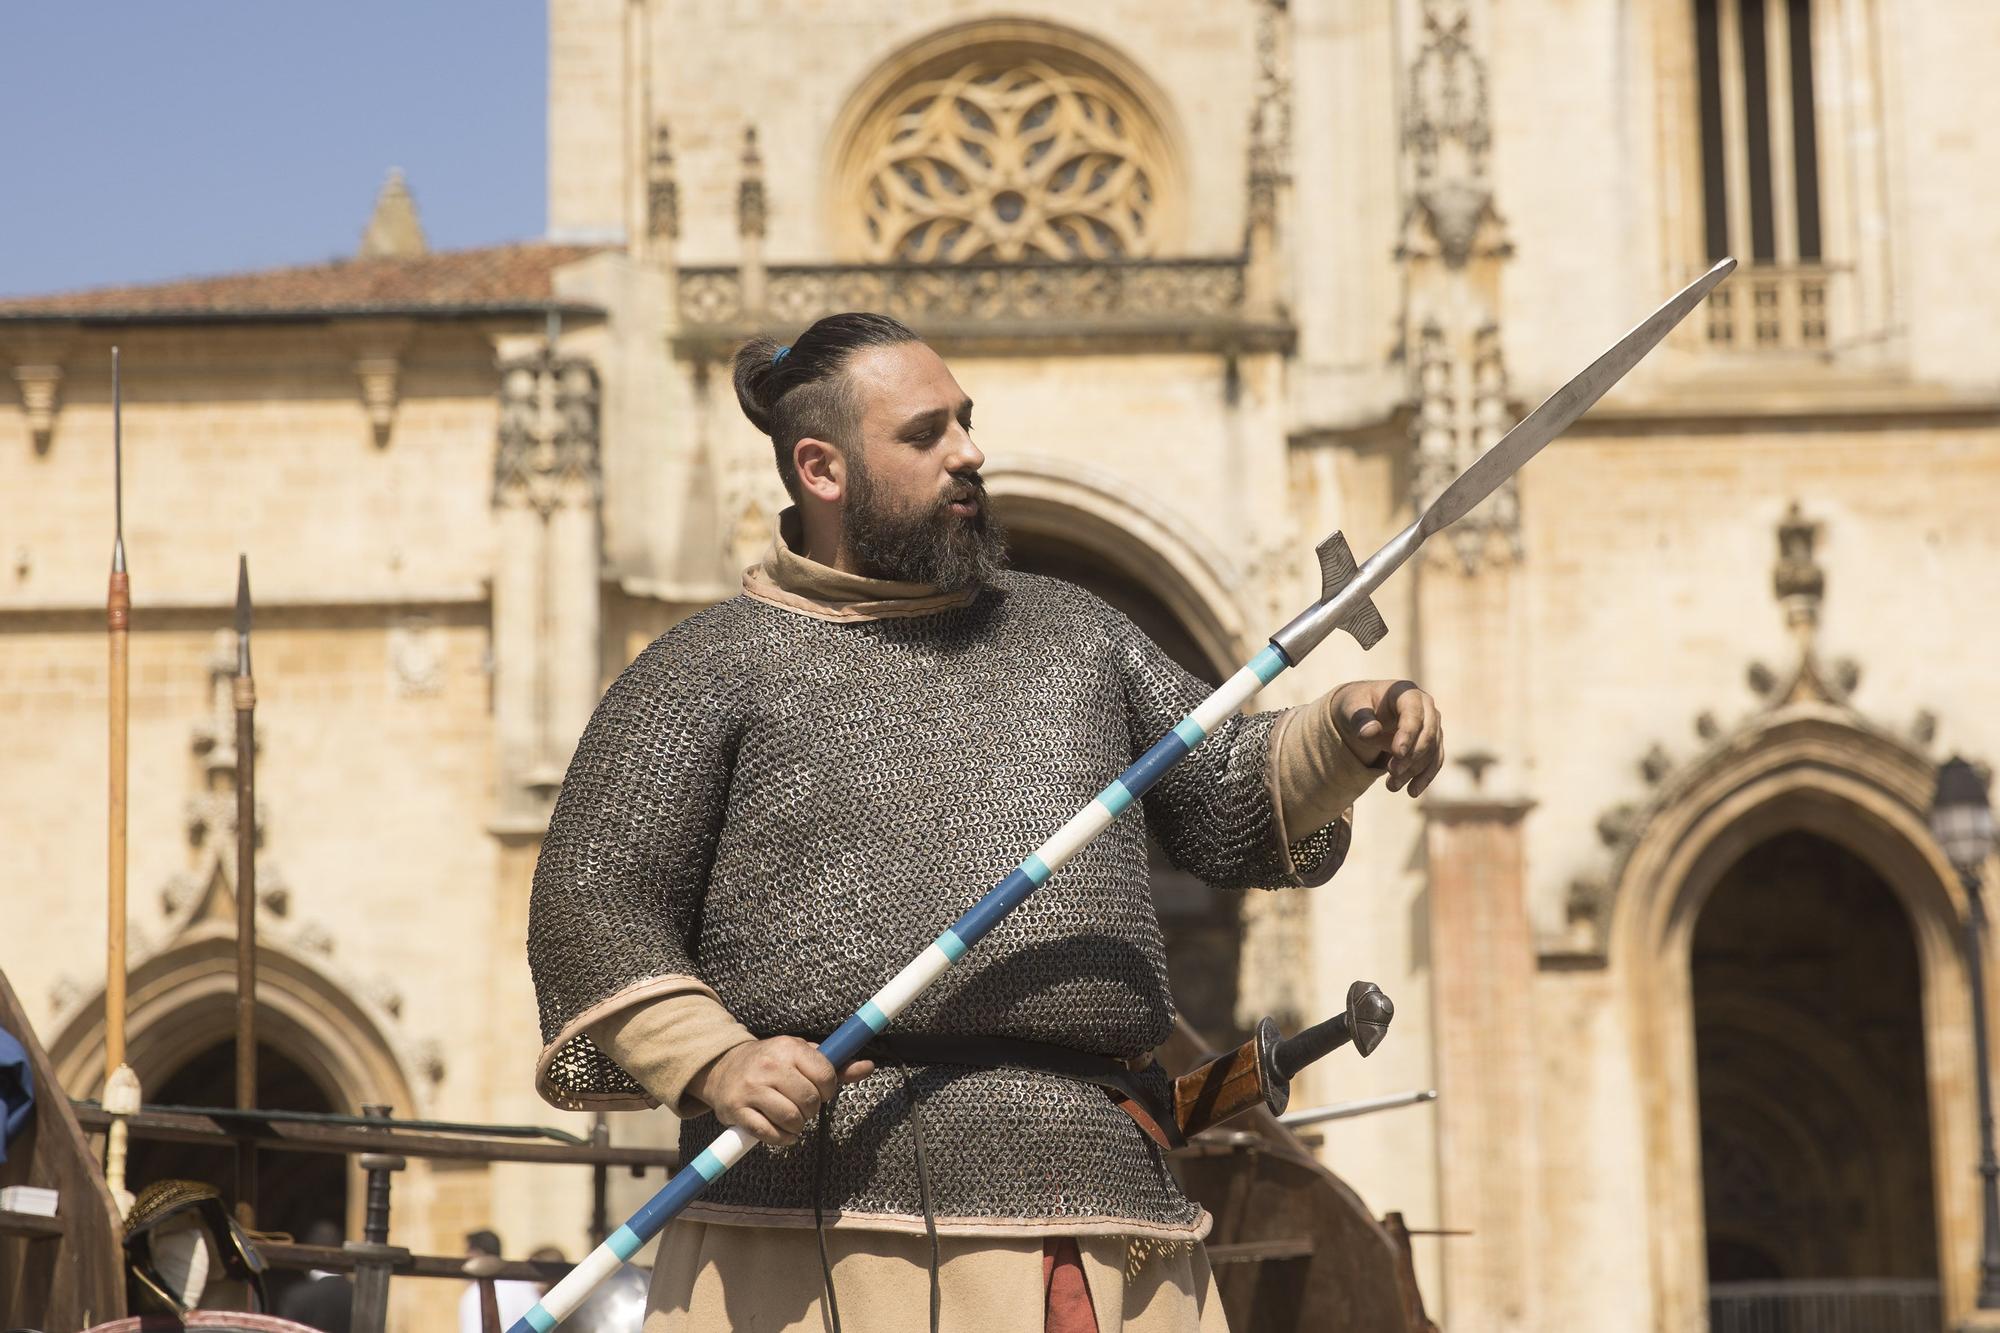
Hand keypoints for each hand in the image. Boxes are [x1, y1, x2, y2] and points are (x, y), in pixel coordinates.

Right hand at [684, 1037, 874, 1146]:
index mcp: (788, 1047)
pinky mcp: (736, 1110)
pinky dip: (782, 1138)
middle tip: (804, 1106)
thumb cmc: (772, 1063)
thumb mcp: (801, 1056)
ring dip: (798, 1126)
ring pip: (791, 1119)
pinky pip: (769, 1134)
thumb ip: (836, 1065)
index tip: (821, 1091)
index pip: (825, 1075)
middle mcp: (768, 1066)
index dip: (828, 1089)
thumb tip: (869, 1066)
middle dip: (812, 1110)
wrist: (723, 1067)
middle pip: (809, 1100)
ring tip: (793, 1118)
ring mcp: (751, 1089)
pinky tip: (782, 1132)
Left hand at [1329, 679, 1443, 796]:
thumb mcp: (1350, 708)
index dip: (1408, 733)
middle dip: (1411, 756)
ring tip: (1391, 786)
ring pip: (1431, 750)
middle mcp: (1424, 706)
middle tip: (1391, 772)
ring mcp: (1431, 724)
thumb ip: (1359, 719)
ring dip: (1414, 770)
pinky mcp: (1432, 741)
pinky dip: (1425, 777)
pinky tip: (1412, 791)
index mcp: (1405, 692)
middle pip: (1427, 733)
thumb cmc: (1357, 706)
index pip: (1413, 712)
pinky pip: (1434, 760)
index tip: (1398, 753)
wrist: (1364, 711)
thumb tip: (1369, 732)